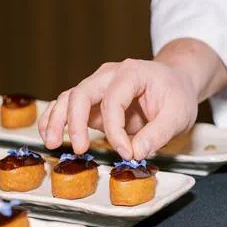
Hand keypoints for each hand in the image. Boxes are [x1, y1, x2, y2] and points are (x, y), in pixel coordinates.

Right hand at [38, 58, 198, 159]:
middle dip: (76, 123)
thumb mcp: (178, 115)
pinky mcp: (91, 100)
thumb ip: (158, 134)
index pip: (114, 100)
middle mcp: (108, 75)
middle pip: (82, 93)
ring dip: (57, 120)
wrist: (173, 82)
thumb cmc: (176, 95)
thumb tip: (136, 153)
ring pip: (68, 98)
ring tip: (52, 143)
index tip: (127, 153)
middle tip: (79, 149)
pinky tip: (48, 134)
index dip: (116, 130)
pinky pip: (66, 105)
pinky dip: (55, 118)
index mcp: (131, 73)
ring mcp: (96, 86)